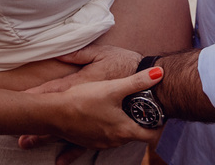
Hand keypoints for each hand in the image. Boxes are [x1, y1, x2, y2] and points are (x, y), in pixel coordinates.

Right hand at [21, 60, 162, 163]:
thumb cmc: (84, 101)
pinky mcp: (88, 141)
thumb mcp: (113, 88)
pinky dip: (108, 130)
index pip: (151, 135)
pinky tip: (103, 119)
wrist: (54, 113)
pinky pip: (104, 139)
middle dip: (140, 122)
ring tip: (123, 109)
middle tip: (143, 107)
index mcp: (124, 130)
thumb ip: (138, 81)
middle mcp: (114, 140)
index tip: (160, 114)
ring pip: (120, 136)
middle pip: (135, 134)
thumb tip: (160, 72)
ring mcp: (101, 143)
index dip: (158, 125)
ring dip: (123, 125)